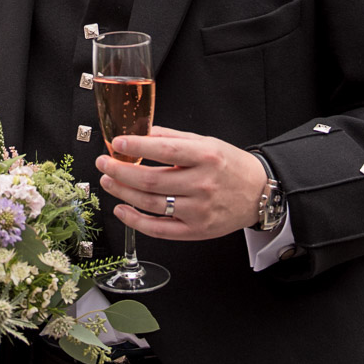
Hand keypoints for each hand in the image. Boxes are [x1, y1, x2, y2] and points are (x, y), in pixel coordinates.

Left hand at [95, 125, 266, 239]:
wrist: (259, 192)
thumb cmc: (230, 165)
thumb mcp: (206, 142)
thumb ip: (172, 137)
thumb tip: (140, 132)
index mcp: (206, 157)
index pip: (165, 150)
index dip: (137, 146)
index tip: (116, 143)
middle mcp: (203, 184)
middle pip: (151, 181)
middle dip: (120, 171)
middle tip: (104, 163)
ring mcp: (199, 210)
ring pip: (151, 204)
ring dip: (123, 193)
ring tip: (108, 181)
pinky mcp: (196, 230)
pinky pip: (159, 229)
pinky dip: (135, 221)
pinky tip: (121, 209)